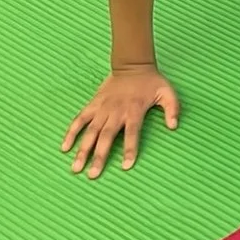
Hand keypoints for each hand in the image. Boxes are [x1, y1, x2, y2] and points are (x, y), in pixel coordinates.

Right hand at [62, 66, 179, 177]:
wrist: (132, 65)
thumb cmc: (151, 82)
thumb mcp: (167, 92)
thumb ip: (173, 108)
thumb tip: (174, 126)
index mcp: (134, 109)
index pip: (132, 132)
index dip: (129, 149)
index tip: (125, 166)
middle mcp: (116, 111)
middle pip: (107, 136)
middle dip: (99, 156)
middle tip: (93, 175)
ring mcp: (103, 108)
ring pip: (90, 131)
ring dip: (83, 149)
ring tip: (76, 168)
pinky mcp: (93, 104)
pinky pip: (79, 119)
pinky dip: (71, 132)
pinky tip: (64, 147)